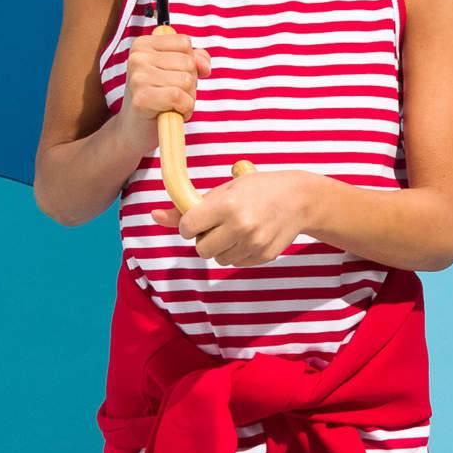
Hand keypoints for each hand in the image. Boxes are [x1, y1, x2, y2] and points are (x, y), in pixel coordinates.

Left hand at [151, 169, 314, 265]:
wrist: (298, 199)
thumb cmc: (257, 189)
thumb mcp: (224, 190)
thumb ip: (188, 208)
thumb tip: (154, 216)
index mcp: (227, 205)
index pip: (188, 227)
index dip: (189, 225)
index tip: (198, 219)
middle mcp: (240, 226)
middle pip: (201, 249)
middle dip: (204, 239)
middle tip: (218, 225)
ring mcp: (253, 244)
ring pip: (218, 259)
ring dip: (221, 247)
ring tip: (235, 229)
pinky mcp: (263, 256)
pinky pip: (236, 263)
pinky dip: (237, 253)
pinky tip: (249, 236)